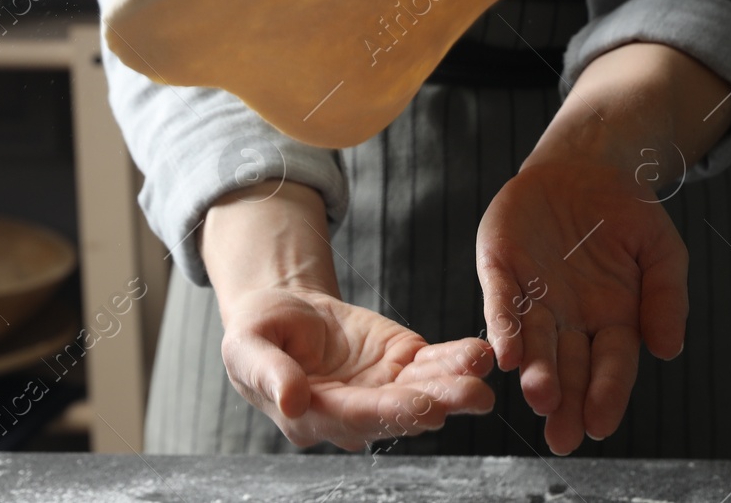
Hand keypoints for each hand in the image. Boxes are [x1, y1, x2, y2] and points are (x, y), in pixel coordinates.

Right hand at [219, 286, 495, 449]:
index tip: (423, 407)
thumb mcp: (247, 346)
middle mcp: (356, 412)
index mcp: (314, 416)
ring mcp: (382, 389)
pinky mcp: (401, 364)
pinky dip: (455, 359)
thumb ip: (268, 373)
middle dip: (438, 402)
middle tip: (474, 395)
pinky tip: (478, 353)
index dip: (390, 413)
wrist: (283, 312)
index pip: (355, 418)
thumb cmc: (258, 332)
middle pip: (400, 411)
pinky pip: (432, 364)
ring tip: (483, 369)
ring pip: (423, 390)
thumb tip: (290, 402)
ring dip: (456, 383)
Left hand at [476, 156, 685, 453]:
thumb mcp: (661, 250)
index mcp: (612, 320)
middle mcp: (570, 319)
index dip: (606, 395)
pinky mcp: (501, 271)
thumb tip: (669, 351)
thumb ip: (667, 298)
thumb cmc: (626, 213)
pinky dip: (503, 327)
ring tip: (539, 397)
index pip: (611, 365)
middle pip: (569, 367)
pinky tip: (504, 353)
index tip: (599, 425)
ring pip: (533, 342)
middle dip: (565, 401)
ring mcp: (534, 297)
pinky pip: (500, 303)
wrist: (584, 166)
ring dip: (535, 370)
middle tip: (561, 435)